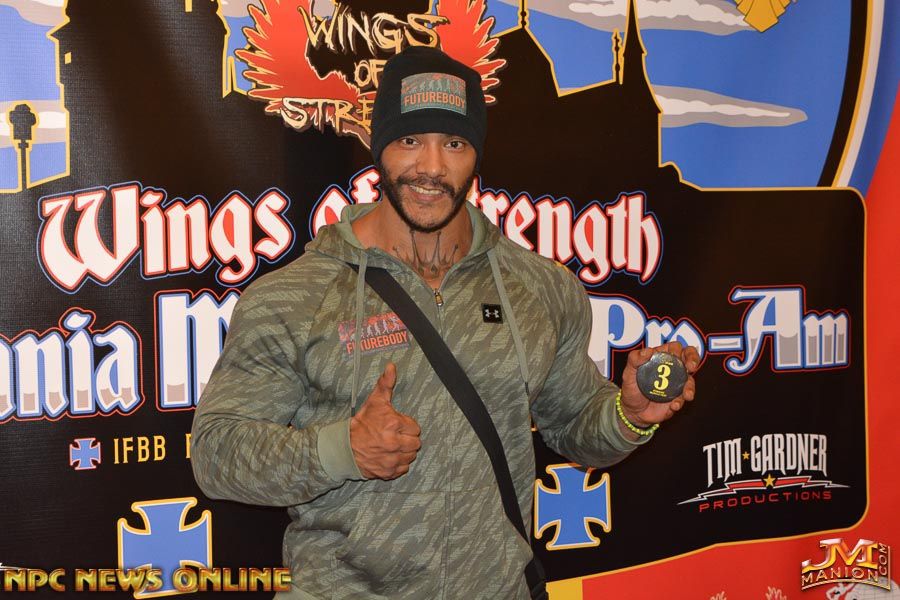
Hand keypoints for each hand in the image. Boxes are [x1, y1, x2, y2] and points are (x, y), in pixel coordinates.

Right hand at [349, 362, 420, 479]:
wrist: (344, 447)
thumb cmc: (361, 423)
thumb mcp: (374, 401)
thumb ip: (386, 383)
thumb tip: (392, 366)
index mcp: (393, 424)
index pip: (415, 428)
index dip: (406, 426)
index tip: (397, 425)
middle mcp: (394, 443)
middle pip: (416, 443)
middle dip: (408, 439)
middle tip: (395, 436)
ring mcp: (391, 459)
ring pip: (411, 456)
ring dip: (404, 452)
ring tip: (392, 446)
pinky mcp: (387, 472)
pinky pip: (403, 469)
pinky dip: (397, 464)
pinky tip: (388, 456)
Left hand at [620, 342, 700, 428]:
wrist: (633, 411)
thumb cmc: (631, 388)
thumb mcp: (628, 373)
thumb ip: (634, 360)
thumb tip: (648, 351)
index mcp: (661, 358)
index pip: (675, 347)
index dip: (678, 349)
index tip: (674, 355)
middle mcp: (672, 370)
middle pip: (690, 359)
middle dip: (693, 359)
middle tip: (691, 367)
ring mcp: (677, 384)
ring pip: (690, 381)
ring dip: (690, 387)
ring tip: (686, 395)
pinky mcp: (678, 398)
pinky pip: (683, 399)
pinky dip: (680, 402)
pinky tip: (674, 406)